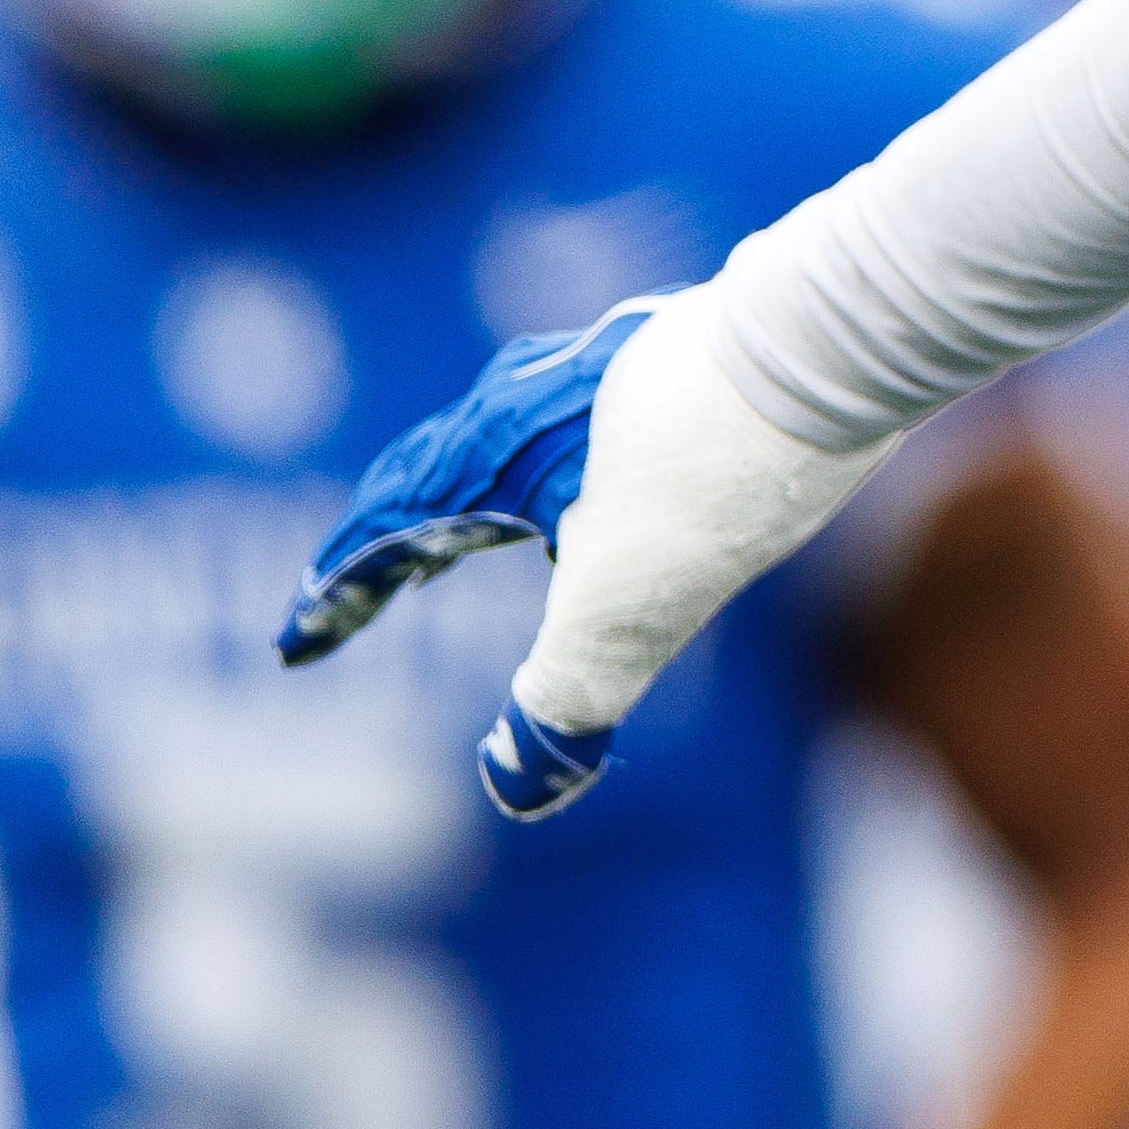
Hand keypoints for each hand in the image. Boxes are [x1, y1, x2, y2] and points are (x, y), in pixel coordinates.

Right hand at [280, 296, 897, 818]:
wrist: (833, 338)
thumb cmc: (718, 467)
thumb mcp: (630, 608)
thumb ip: (564, 698)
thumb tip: (517, 790)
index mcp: (488, 454)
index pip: (383, 531)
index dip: (334, 598)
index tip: (295, 649)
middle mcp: (528, 398)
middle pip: (429, 477)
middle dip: (387, 546)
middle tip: (352, 597)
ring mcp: (603, 369)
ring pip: (506, 444)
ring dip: (468, 500)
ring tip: (458, 546)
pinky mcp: (677, 358)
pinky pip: (580, 425)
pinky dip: (554, 473)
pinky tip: (600, 488)